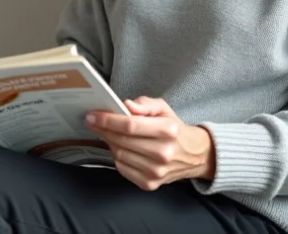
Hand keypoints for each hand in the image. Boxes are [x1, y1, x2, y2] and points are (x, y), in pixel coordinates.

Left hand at [86, 96, 214, 190]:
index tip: (93, 115)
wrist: (194, 155)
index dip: (108, 120)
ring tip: (108, 133)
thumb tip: (125, 105)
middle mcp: (162, 153)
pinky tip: (120, 148)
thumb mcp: (164, 109)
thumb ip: (145, 104)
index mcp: (168, 131)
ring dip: (109, 142)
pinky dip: (117, 157)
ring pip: (119, 155)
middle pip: (122, 141)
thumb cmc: (175, 130)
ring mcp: (156, 171)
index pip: (130, 125)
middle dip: (103, 130)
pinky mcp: (150, 184)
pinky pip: (122, 168)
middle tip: (93, 121)